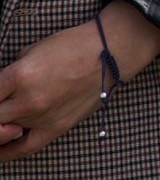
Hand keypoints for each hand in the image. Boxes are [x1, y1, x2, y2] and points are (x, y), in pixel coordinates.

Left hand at [0, 1, 159, 159]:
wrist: (111, 52)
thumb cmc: (73, 45)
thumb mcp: (31, 51)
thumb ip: (9, 75)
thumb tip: (0, 91)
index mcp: (18, 76)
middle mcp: (27, 100)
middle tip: (3, 103)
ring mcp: (41, 117)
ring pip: (4, 131)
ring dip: (3, 123)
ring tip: (7, 115)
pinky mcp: (56, 127)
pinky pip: (22, 148)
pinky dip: (6, 151)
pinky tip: (1, 148)